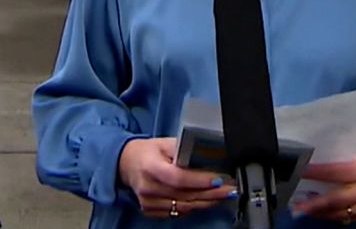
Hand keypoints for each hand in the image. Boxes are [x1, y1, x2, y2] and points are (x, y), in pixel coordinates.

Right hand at [118, 138, 237, 218]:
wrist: (126, 164)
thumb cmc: (148, 152)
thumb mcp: (165, 143)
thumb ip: (184, 149)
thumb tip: (208, 153)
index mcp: (151, 167)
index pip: (178, 178)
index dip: (200, 181)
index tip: (218, 180)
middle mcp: (148, 187)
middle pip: (184, 195)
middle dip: (211, 193)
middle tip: (229, 188)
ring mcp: (149, 202)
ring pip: (184, 206)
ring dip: (207, 202)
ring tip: (223, 195)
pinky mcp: (151, 210)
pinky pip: (177, 212)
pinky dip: (194, 207)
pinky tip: (207, 201)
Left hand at [291, 143, 355, 222]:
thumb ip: (340, 153)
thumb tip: (316, 154)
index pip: (337, 172)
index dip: (318, 173)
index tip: (301, 173)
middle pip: (337, 198)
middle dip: (315, 203)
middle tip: (298, 204)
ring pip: (341, 213)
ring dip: (320, 212)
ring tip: (304, 209)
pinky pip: (347, 219)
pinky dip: (332, 216)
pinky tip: (320, 212)